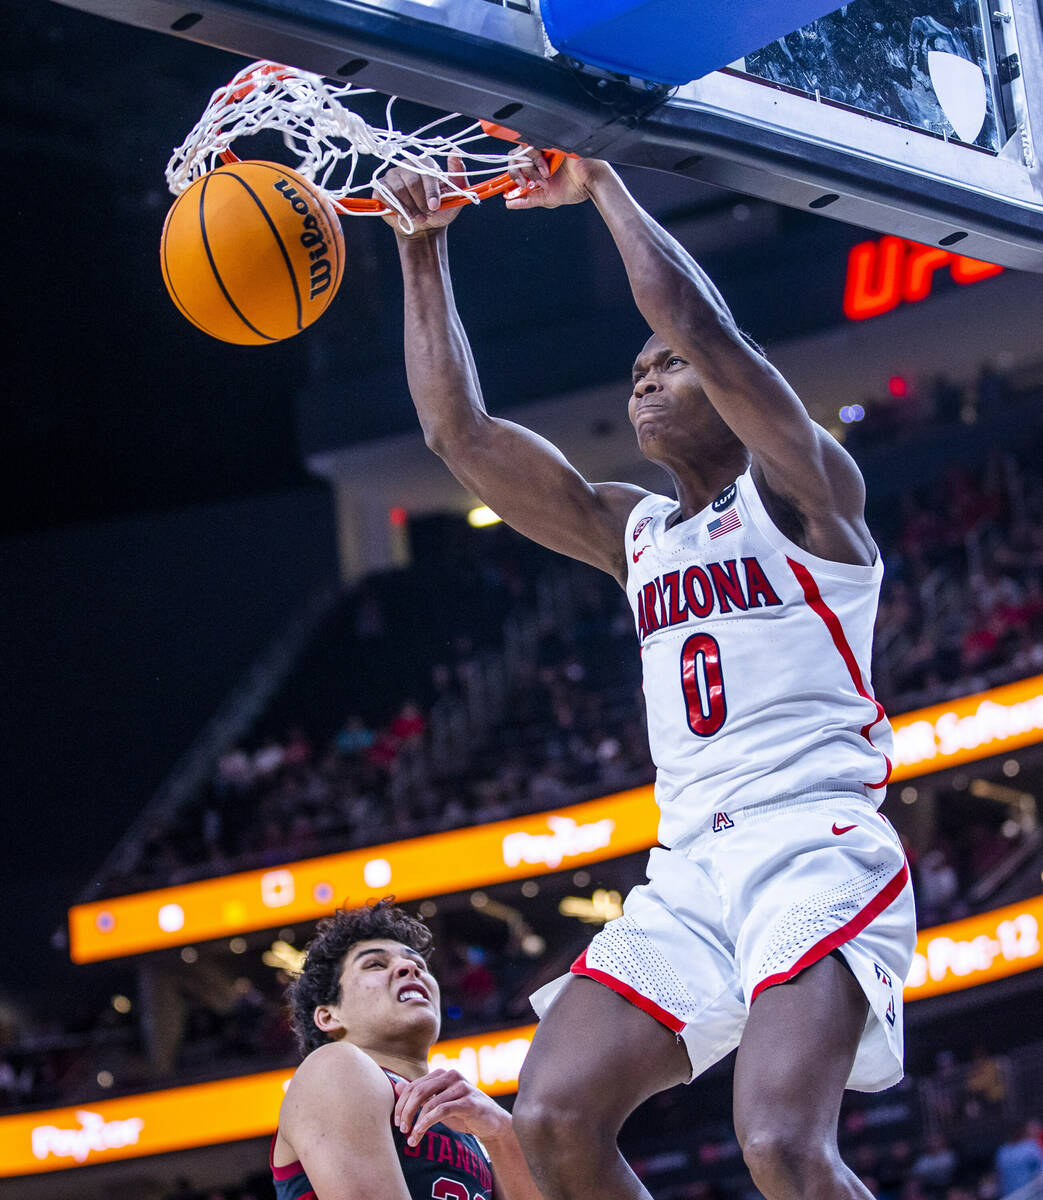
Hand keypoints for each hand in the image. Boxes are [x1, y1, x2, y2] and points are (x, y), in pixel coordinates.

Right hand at [377, 156, 469, 237]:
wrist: (425, 227)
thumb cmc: (440, 209)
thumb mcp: (455, 195)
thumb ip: (458, 174)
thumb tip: (456, 153)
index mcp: (425, 164)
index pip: (426, 173)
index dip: (431, 192)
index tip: (434, 207)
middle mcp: (408, 165)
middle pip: (412, 182)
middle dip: (420, 203)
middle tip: (426, 214)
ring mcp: (393, 175)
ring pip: (398, 190)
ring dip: (409, 208)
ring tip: (417, 216)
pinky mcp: (381, 187)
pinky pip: (384, 194)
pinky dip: (395, 207)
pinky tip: (403, 214)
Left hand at [393, 1070, 510, 1146]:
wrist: (491, 1123)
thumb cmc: (462, 1112)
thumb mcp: (438, 1102)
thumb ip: (420, 1094)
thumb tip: (397, 1085)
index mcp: (442, 1073)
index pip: (414, 1085)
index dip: (402, 1104)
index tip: (396, 1122)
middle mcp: (451, 1075)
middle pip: (419, 1091)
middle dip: (406, 1111)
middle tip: (401, 1129)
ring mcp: (461, 1086)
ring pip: (429, 1102)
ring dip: (416, 1123)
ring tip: (411, 1139)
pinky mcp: (468, 1101)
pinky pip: (442, 1110)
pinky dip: (427, 1123)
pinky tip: (419, 1134)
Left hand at [503, 150, 605, 209]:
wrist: (590, 181)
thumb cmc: (575, 188)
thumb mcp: (546, 198)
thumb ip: (527, 200)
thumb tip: (509, 204)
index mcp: (536, 169)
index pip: (515, 166)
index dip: (512, 176)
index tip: (518, 186)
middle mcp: (538, 157)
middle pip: (514, 156)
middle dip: (518, 173)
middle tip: (530, 184)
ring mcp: (543, 147)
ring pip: (522, 150)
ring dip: (531, 169)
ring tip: (545, 177)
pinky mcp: (549, 140)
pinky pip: (532, 143)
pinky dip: (536, 159)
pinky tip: (547, 169)